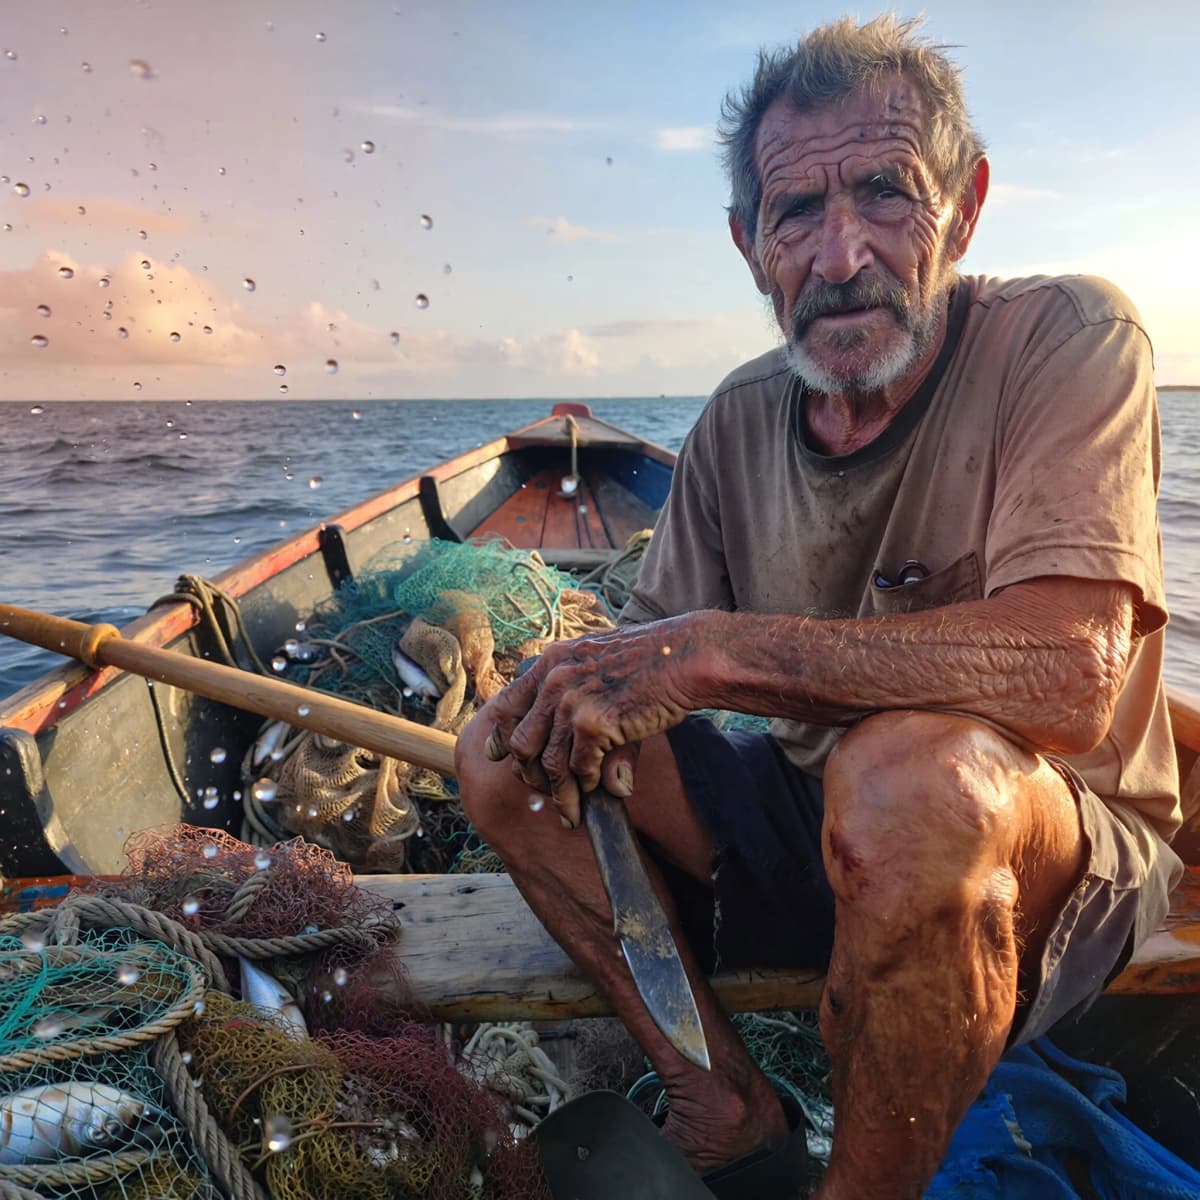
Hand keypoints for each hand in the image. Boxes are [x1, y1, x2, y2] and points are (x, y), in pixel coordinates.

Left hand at [485, 614, 708, 825]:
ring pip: (550, 764)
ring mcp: (571, 701)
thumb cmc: (652, 659)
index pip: (509, 704)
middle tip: (543, 793)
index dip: (500, 736)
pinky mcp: (593, 723)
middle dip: (530, 775)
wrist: (684, 655)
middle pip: (522, 742)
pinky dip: (586, 785)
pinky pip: (580, 768)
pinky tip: (596, 791)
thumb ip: (576, 691)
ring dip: (560, 795)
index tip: (498, 755)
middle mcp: (554, 680)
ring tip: (570, 813)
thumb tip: (563, 734)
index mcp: (551, 661)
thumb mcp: (599, 661)